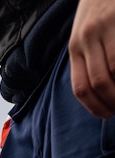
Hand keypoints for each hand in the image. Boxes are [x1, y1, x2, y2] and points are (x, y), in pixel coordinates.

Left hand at [70, 0, 114, 117]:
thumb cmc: (99, 14)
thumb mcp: (85, 36)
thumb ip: (88, 60)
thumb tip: (98, 94)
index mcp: (74, 48)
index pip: (80, 87)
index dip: (94, 106)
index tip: (106, 114)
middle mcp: (85, 39)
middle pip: (97, 83)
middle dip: (110, 102)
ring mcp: (103, 28)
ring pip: (112, 71)